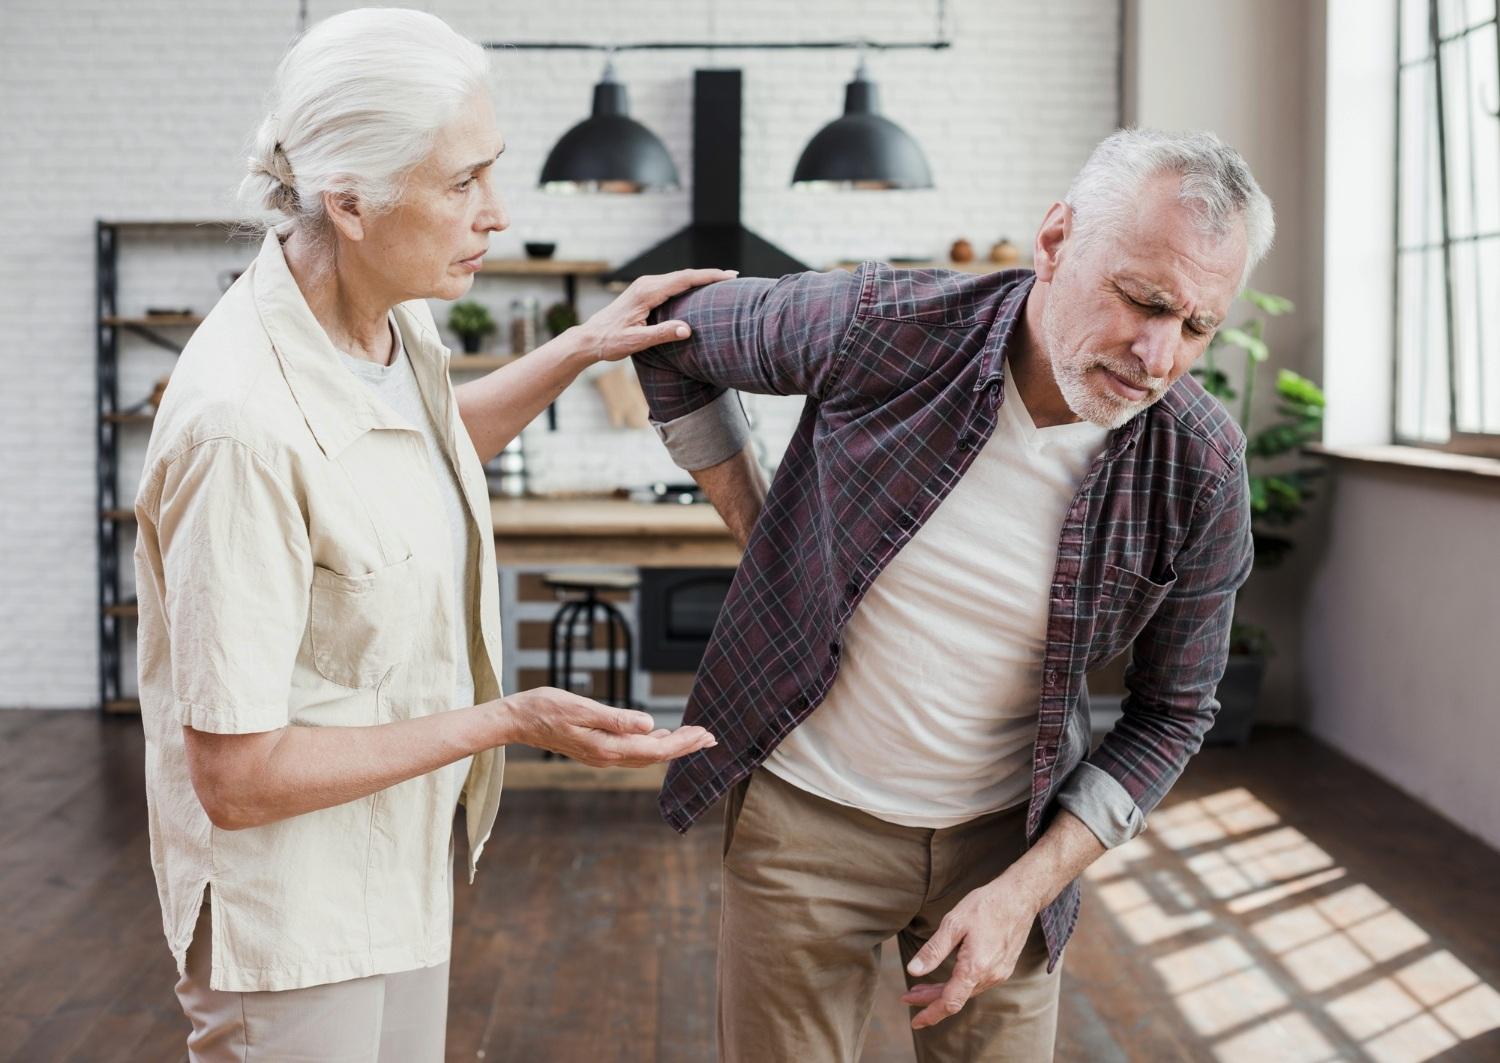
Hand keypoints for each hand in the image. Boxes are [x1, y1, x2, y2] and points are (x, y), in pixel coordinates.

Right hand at [500, 687, 715, 766]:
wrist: (517, 720)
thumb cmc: (546, 708)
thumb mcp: (582, 708)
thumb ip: (616, 719)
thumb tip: (650, 725)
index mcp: (608, 747)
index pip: (656, 748)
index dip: (683, 743)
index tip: (705, 734)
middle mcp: (607, 757)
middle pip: (655, 755)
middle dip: (684, 746)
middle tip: (709, 737)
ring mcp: (601, 756)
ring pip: (645, 755)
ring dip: (670, 746)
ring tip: (692, 737)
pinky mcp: (595, 750)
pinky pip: (632, 752)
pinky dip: (651, 745)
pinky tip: (659, 735)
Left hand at [571, 268, 737, 362]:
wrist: (589, 338)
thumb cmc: (610, 342)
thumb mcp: (636, 342)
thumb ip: (662, 334)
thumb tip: (687, 330)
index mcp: (647, 292)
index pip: (684, 279)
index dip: (709, 277)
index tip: (729, 276)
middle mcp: (646, 284)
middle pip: (684, 275)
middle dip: (709, 275)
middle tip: (734, 277)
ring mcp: (644, 286)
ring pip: (678, 278)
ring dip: (699, 279)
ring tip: (721, 282)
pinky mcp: (643, 291)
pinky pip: (671, 283)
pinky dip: (688, 284)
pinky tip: (697, 290)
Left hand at [901, 877, 1042, 1029]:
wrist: (1020, 896)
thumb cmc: (986, 905)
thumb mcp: (953, 923)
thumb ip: (933, 950)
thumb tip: (913, 971)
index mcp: (975, 968)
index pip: (950, 1002)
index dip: (930, 1014)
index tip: (915, 1022)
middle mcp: (990, 976)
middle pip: (956, 998)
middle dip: (930, 1001)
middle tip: (907, 997)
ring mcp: (999, 973)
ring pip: (966, 991)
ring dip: (944, 992)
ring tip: (921, 988)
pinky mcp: (1003, 967)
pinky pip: (977, 983)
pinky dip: (959, 984)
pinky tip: (949, 976)